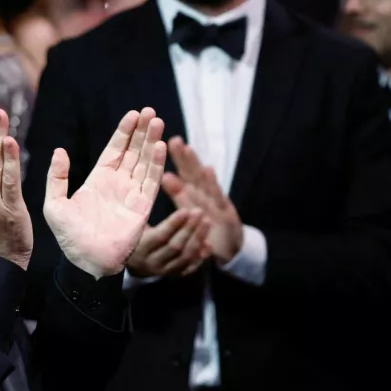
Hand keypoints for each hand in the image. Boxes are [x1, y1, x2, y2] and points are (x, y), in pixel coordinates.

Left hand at [44, 108, 166, 278]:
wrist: (86, 261)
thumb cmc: (69, 237)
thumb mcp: (54, 204)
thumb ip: (57, 177)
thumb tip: (60, 151)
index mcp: (98, 179)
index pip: (115, 149)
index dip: (124, 132)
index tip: (133, 114)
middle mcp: (118, 183)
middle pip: (133, 151)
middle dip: (141, 131)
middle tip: (149, 111)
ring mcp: (132, 194)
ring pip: (144, 162)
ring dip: (151, 142)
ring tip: (157, 122)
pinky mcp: (142, 207)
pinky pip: (151, 182)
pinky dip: (156, 164)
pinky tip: (160, 147)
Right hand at [127, 207, 211, 277]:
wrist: (130, 258)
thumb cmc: (131, 233)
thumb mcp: (130, 222)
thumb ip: (139, 208)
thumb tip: (148, 189)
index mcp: (140, 249)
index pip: (160, 237)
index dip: (174, 224)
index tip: (186, 210)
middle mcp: (151, 262)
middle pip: (175, 247)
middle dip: (190, 228)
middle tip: (200, 212)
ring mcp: (163, 270)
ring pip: (184, 257)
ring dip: (198, 239)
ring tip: (207, 222)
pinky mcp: (172, 274)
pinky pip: (189, 267)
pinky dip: (200, 256)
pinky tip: (208, 243)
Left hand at [162, 137, 242, 265]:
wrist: (228, 249)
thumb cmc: (205, 227)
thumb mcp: (189, 209)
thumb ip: (178, 193)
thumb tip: (162, 175)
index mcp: (193, 193)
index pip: (183, 173)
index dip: (176, 160)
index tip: (164, 144)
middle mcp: (204, 194)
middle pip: (193, 173)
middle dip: (184, 157)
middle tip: (174, 140)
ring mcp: (216, 202)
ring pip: (203, 181)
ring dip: (196, 165)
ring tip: (188, 149)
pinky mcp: (226, 212)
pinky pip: (217, 197)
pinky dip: (212, 183)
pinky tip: (208, 169)